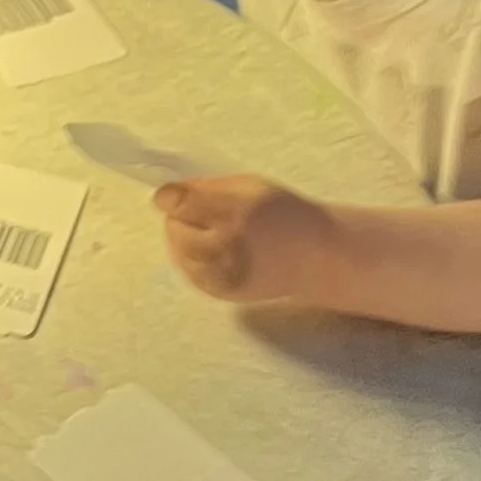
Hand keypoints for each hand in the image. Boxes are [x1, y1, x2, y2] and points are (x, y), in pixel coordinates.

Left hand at [152, 175, 330, 304]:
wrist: (314, 258)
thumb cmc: (282, 214)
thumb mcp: (250, 186)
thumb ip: (208, 187)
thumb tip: (167, 195)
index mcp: (237, 215)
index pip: (182, 204)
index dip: (171, 196)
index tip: (172, 194)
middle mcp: (227, 249)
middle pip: (174, 228)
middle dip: (180, 217)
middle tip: (201, 213)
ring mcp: (223, 276)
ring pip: (178, 252)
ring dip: (183, 239)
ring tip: (208, 232)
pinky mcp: (222, 294)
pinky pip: (189, 272)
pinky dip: (190, 259)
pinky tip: (210, 251)